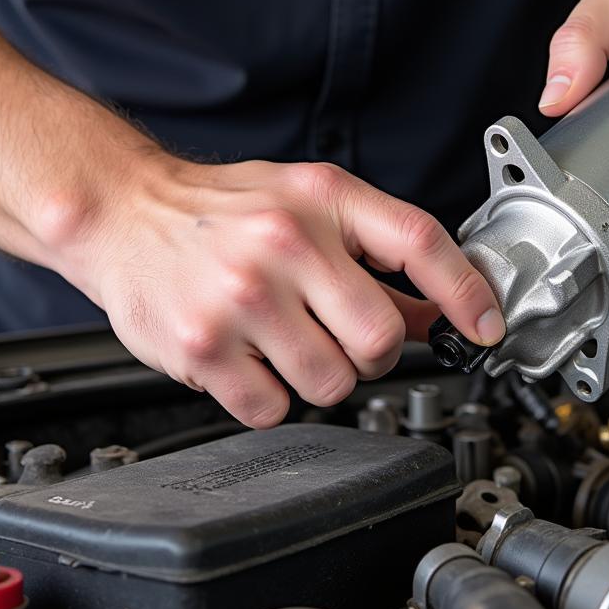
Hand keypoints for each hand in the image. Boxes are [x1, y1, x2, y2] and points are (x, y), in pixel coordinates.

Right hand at [75, 160, 504, 426]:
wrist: (122, 211)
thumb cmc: (221, 208)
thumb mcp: (309, 203)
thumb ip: (379, 251)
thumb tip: (443, 314)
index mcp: (322, 199)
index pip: (420, 241)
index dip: (467, 293)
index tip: (486, 329)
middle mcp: (285, 243)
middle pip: (383, 337)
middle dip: (375, 351)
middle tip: (344, 335)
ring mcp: (242, 298)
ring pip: (333, 383)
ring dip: (320, 375)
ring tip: (287, 340)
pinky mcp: (203, 349)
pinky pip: (274, 408)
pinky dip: (271, 397)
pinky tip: (251, 359)